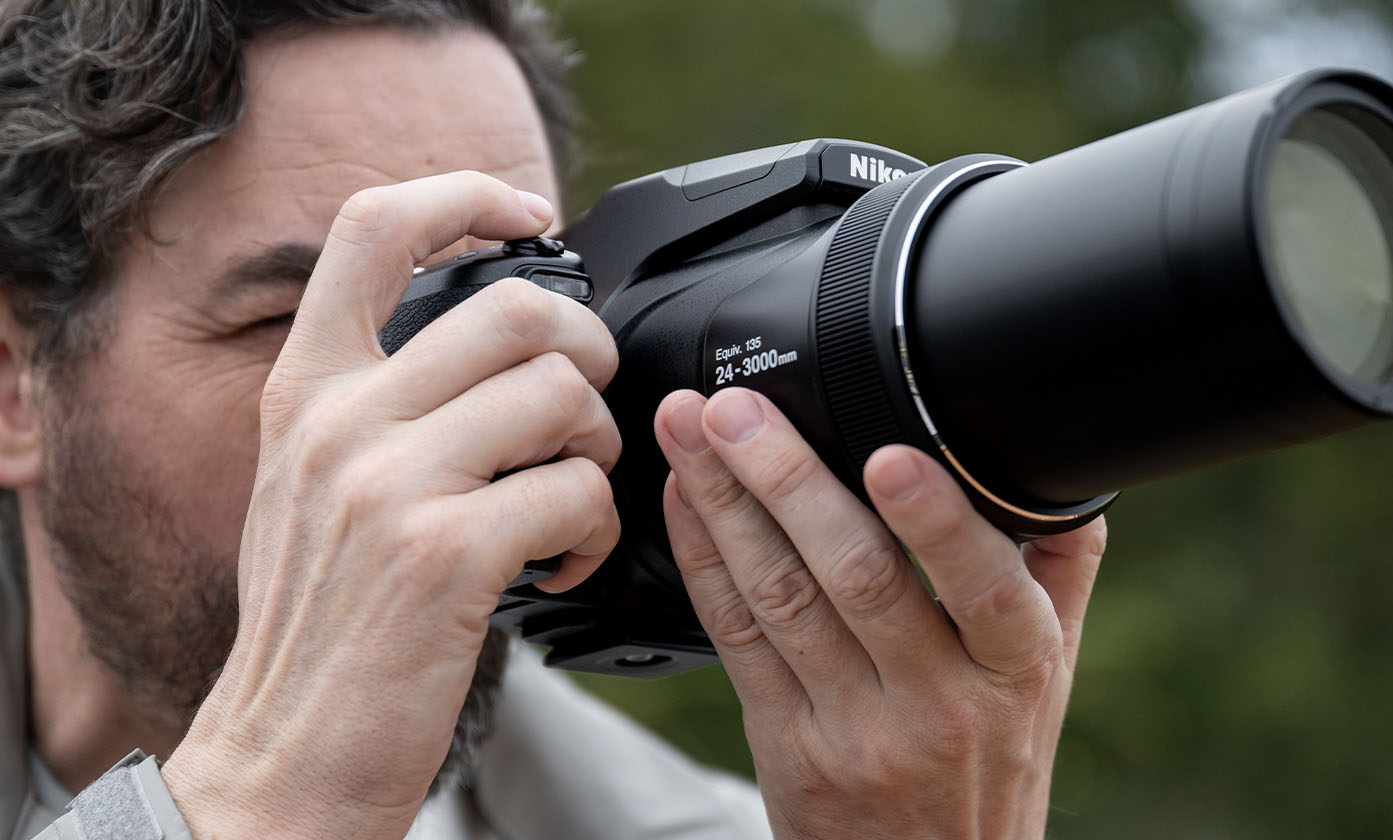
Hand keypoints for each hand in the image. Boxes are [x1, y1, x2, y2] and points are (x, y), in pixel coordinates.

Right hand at [163, 172, 620, 839]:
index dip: (465, 195)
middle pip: (519, 307)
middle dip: (589, 350)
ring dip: (600, 447)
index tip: (529, 215)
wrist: (284, 758)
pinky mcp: (447, 553)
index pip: (371, 228)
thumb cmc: (321, 627)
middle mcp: (342, 421)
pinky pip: (579, 491)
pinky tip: (565, 563)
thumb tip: (492, 350)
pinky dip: (600, 530)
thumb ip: (378, 405)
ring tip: (573, 499)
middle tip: (586, 412)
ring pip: (564, 393)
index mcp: (305, 391)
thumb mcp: (311, 486)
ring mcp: (391, 482)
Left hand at [654, 388, 1104, 838]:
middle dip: (788, 481)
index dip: (934, 521)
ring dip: (726, 504)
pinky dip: (705, 558)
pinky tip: (686, 498)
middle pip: (856, 578)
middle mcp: (935, 703)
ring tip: (690, 429)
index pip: (983, 590)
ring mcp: (853, 728)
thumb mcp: (1052, 674)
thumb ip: (1054, 569)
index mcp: (1014, 670)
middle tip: (737, 410)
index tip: (889, 453)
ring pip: (780, 599)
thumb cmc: (993, 760)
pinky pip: (735, 638)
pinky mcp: (785, 743)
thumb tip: (1060, 466)